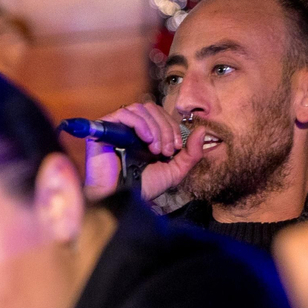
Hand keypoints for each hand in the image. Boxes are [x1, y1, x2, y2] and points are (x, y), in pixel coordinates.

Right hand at [82, 103, 208, 201]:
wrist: (122, 198)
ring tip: (155, 149)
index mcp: (146, 134)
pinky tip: (146, 140)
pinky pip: (123, 114)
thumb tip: (202, 131)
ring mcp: (118, 127)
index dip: (172, 127)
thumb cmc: (144, 187)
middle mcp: (131, 128)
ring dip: (154, 127)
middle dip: (165, 128)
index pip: (161, 115)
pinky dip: (139, 123)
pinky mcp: (105, 129)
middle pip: (152, 109)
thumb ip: (190, 153)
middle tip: (166, 150)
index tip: (175, 148)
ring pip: (140, 109)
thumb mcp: (174, 171)